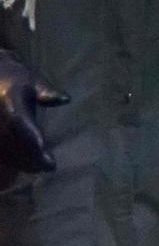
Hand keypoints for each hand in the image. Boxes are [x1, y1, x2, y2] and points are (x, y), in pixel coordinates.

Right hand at [0, 51, 65, 174]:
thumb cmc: (14, 78)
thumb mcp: (31, 80)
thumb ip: (46, 92)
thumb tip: (65, 99)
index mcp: (9, 100)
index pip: (18, 122)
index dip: (30, 137)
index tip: (44, 150)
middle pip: (11, 142)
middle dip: (30, 156)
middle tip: (49, 166)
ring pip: (3, 151)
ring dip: (20, 161)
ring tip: (40, 167)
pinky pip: (0, 153)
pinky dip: (11, 160)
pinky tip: (24, 165)